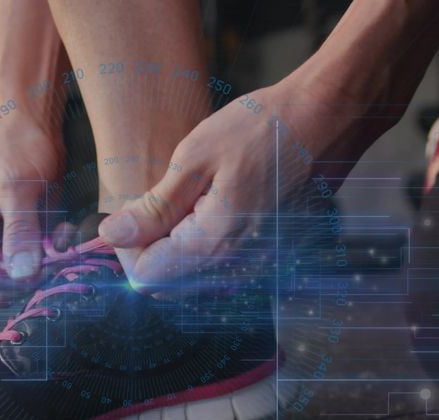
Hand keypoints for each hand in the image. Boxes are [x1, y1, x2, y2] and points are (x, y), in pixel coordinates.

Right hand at [0, 116, 64, 306]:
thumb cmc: (17, 144)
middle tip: (59, 248)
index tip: (49, 259)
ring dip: (47, 263)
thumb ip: (20, 232)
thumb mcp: (19, 187)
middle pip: (3, 285)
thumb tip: (22, 274)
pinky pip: (36, 265)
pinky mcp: (18, 241)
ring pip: (22, 279)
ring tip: (59, 234)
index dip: (20, 275)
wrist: (31, 121)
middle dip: (34, 272)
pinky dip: (53, 254)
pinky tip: (61, 231)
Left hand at [98, 72, 391, 292]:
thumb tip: (109, 237)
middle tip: (159, 199)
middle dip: (152, 247)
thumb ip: (152, 208)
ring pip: (195, 276)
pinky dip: (207, 242)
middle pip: (169, 282)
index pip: (145, 275)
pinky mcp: (273, 256)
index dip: (129, 244)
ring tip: (191, 196)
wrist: (329, 119)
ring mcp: (259, 266)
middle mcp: (238, 268)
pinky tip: (214, 203)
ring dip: (179, 244)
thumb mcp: (195, 158)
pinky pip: (223, 265)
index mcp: (213, 246)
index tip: (133, 209)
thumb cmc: (264, 128)